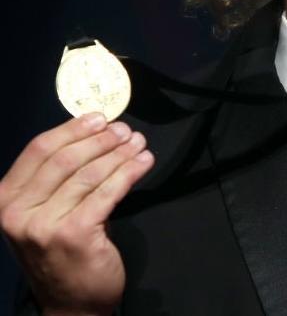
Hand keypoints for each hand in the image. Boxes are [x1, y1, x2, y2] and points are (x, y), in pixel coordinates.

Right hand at [0, 113, 154, 315]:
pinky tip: (144, 163)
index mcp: (6, 199)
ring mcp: (44, 226)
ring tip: (139, 143)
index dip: (73, 129)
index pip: (39, 149)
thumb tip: (98, 131)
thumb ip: (60, 176)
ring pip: (90, 174)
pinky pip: (108, 192)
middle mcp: (18, 212)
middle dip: (101, 140)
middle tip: (126, 131)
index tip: (100, 118)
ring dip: (120, 154)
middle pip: (66, 159)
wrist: (70, 305)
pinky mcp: (74, 235)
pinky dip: (130, 172)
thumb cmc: (61, 249)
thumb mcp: (46, 211)